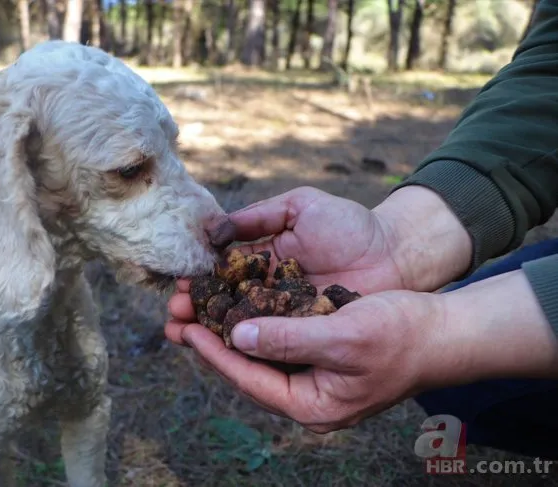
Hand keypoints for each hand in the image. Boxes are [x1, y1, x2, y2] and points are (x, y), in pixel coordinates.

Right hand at [166, 185, 471, 346]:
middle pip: (223, 303)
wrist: (396, 252)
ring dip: (209, 332)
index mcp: (264, 258)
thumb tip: (213, 228)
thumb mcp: (302, 207)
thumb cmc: (350, 225)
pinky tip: (221, 351)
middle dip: (195, 310)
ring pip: (240, 326)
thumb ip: (259, 216)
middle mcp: (269, 289)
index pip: (222, 272)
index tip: (180, 287)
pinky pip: (270, 343)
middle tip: (172, 317)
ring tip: (181, 335)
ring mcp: (286, 315)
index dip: (200, 280)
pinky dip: (244, 348)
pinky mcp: (304, 335)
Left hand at [173, 269, 557, 433]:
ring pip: (260, 353)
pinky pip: (277, 341)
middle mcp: (307, 395)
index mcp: (311, 404)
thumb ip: (290, 338)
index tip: (185, 329)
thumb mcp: (343, 335)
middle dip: (213, 340)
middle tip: (179, 317)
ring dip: (229, 329)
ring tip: (198, 308)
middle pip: (247, 368)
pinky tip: (237, 302)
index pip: (249, 378)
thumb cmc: (400, 335)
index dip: (214, 352)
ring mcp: (314, 377)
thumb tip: (239, 336)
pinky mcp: (320, 356)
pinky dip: (255, 322)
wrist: (444, 331)